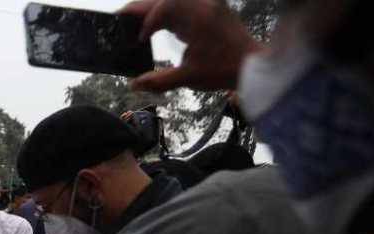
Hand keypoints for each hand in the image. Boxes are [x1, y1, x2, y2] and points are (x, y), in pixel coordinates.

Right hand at [119, 0, 261, 92]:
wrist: (252, 64)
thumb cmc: (224, 69)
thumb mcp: (189, 76)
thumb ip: (159, 80)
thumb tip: (134, 84)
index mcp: (198, 16)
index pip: (164, 7)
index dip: (147, 22)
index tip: (140, 39)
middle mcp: (202, 4)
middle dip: (142, 8)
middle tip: (121, 16)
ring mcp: (206, 4)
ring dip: (153, 9)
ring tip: (134, 20)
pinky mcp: (208, 8)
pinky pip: (182, 3)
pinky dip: (166, 12)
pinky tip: (156, 24)